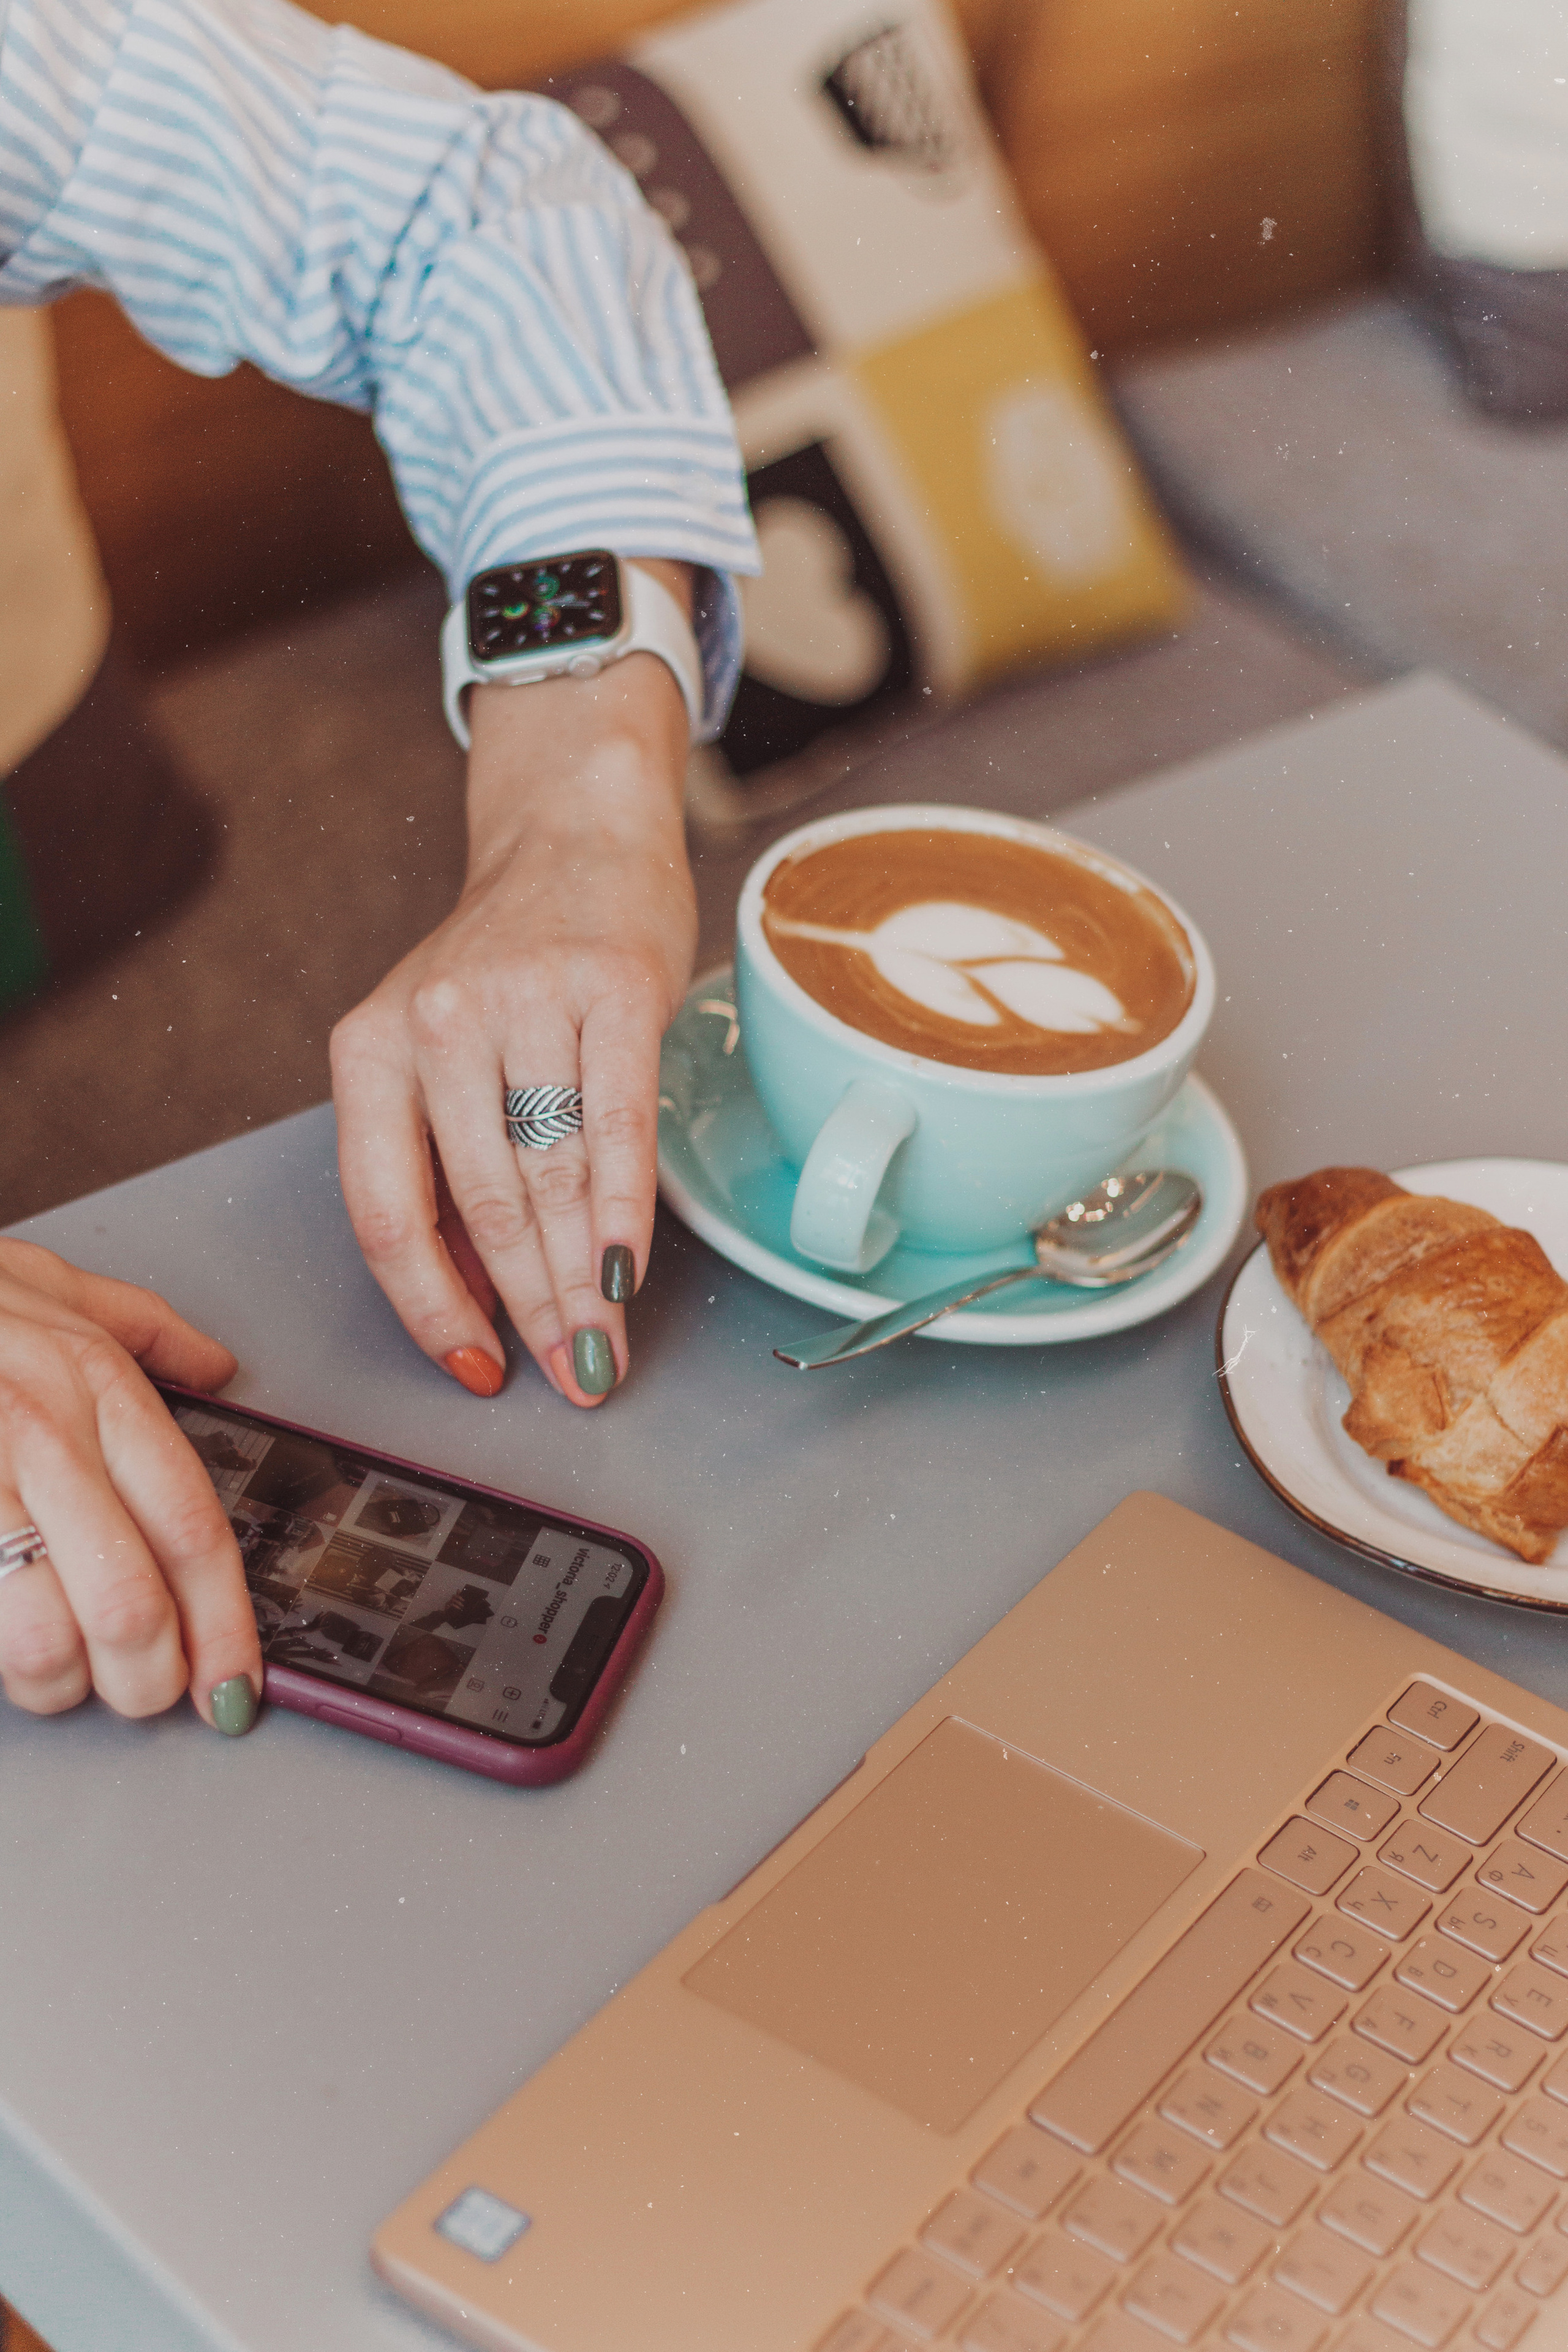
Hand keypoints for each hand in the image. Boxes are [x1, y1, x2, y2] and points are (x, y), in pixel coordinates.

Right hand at [0, 1240, 261, 1729]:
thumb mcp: (54, 1285)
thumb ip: (146, 1328)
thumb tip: (217, 1366)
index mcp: (99, 1387)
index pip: (192, 1529)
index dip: (224, 1626)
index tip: (234, 1688)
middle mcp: (44, 1435)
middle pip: (130, 1605)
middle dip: (146, 1679)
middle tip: (143, 1691)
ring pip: (42, 1640)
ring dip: (55, 1682)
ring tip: (53, 1671)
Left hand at [331, 566, 697, 1406]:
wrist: (574, 837)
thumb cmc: (505, 970)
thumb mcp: (433, 1056)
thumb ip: (440, 1168)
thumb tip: (477, 1305)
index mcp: (368, 1049)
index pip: (386, 1212)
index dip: (430, 1307)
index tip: (477, 1368)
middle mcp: (435, 1022)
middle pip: (481, 1206)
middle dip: (531, 1310)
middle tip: (571, 1379)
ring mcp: (525, 1000)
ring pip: (551, 1176)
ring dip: (582, 1281)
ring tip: (606, 1348)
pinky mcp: (613, 987)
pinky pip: (619, 1124)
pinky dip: (626, 1211)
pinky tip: (631, 1271)